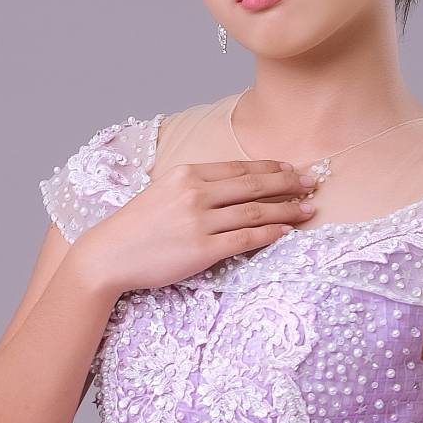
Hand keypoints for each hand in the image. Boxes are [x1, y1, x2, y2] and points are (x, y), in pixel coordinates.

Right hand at [73, 159, 322, 298]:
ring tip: (308, 209)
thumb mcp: (163, 193)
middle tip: (312, 182)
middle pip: (254, 185)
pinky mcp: (202, 249)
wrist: (109, 254)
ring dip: (287, 209)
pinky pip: (245, 239)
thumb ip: (194, 187)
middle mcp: (196, 193)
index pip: (239, 168)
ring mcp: (200, 221)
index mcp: (187, 173)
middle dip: (288, 183)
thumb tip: (227, 188)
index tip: (290, 168)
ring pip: (255, 211)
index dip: (269, 168)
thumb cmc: (136, 227)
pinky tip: (287, 231)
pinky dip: (269, 234)